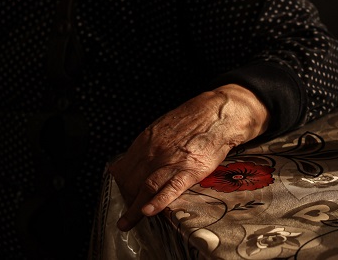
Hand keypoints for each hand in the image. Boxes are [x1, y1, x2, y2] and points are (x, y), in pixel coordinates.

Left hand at [109, 84, 268, 231]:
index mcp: (145, 141)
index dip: (120, 185)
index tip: (123, 193)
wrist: (217, 114)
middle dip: (127, 199)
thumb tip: (135, 159)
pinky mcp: (190, 170)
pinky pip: (171, 188)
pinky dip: (158, 201)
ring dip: (133, 209)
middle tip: (129, 210)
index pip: (122, 169)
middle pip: (130, 182)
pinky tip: (148, 212)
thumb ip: (148, 145)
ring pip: (145, 188)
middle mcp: (154, 152)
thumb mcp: (162, 127)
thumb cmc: (192, 119)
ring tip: (126, 224)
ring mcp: (171, 161)